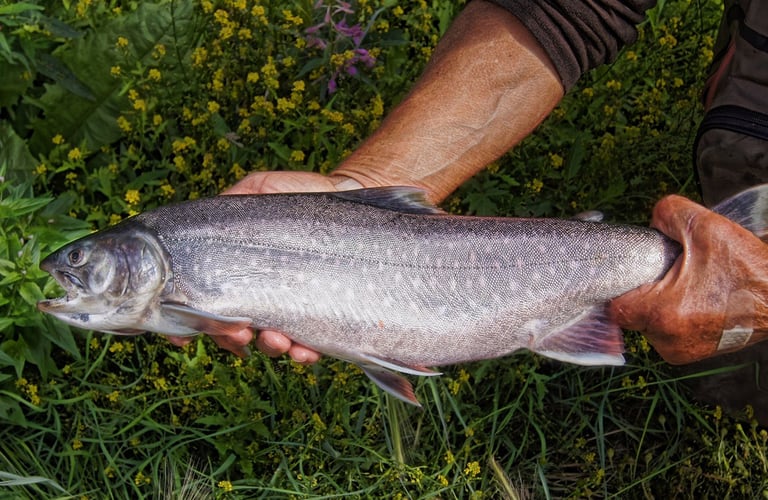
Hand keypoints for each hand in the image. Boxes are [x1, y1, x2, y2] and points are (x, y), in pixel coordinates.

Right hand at [166, 170, 359, 362]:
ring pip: (269, 342)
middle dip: (229, 338)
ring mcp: (289, 306)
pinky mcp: (321, 315)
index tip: (181, 337)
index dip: (185, 324)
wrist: (346, 199)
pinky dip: (304, 354)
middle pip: (231, 329)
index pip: (201, 302)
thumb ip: (228, 204)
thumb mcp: (256, 190)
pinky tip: (304, 350)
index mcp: (234, 271)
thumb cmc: (298, 195)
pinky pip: (310, 344)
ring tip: (275, 339)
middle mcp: (258, 293)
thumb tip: (200, 223)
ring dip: (268, 347)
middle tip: (237, 334)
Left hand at [610, 195, 767, 363]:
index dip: (621, 284)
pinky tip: (694, 300)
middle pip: (631, 314)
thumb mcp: (705, 227)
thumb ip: (667, 213)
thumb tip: (652, 220)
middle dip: (644, 291)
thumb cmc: (749, 269)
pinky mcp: (692, 354)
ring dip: (659, 304)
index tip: (637, 271)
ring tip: (687, 287)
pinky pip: (666, 332)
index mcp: (662, 314)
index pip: (615, 306)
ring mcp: (681, 351)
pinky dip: (673, 316)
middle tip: (670, 273)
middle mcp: (668, 340)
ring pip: (648, 323)